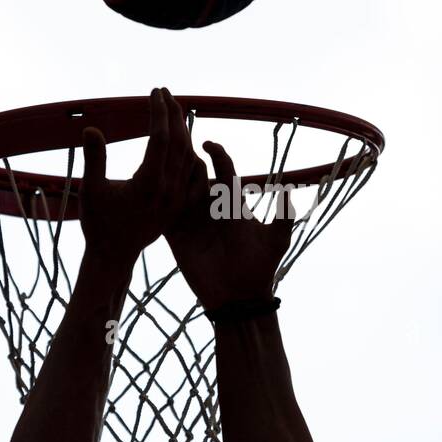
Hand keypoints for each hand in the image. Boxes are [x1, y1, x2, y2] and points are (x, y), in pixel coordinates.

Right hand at [79, 87, 198, 266]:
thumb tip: (91, 128)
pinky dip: (190, 153)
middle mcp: (169, 191)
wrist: (114, 256)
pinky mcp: (180, 205)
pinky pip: (193, 173)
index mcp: (148, 184)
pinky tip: (185, 140)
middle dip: (173, 114)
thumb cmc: (98, 224)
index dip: (158, 112)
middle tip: (164, 92)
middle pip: (180, 143)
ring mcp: (177, 199)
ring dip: (183, 130)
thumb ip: (94, 159)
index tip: (154, 91)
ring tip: (173, 109)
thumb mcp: (91, 191)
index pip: (160, 138)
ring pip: (188, 156)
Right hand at [165, 141, 293, 312]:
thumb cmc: (259, 268)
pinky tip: (153, 192)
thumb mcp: (276, 240)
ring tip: (166, 168)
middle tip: (180, 150)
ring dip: (172, 177)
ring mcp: (191, 221)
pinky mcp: (175, 236)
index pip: (223, 170)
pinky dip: (158, 202)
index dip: (217, 154)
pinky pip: (163, 214)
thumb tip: (288, 190)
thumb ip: (283, 216)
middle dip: (189, 160)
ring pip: (177, 190)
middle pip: (196, 174)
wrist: (238, 298)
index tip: (208, 142)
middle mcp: (210, 207)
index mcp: (232, 202)